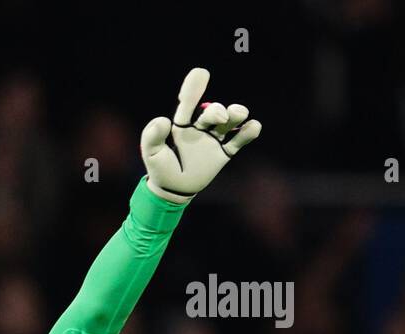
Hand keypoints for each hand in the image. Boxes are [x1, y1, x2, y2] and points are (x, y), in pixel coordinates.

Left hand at [141, 67, 260, 202]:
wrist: (173, 190)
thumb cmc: (161, 169)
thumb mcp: (151, 153)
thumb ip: (151, 136)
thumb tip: (163, 120)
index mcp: (181, 126)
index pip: (188, 103)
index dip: (193, 88)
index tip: (201, 73)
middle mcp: (200, 128)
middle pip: (213, 112)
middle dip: (218, 111)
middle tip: (218, 117)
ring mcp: (213, 140)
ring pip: (230, 120)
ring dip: (236, 113)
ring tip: (238, 114)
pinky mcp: (224, 153)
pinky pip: (240, 140)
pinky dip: (249, 132)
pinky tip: (253, 126)